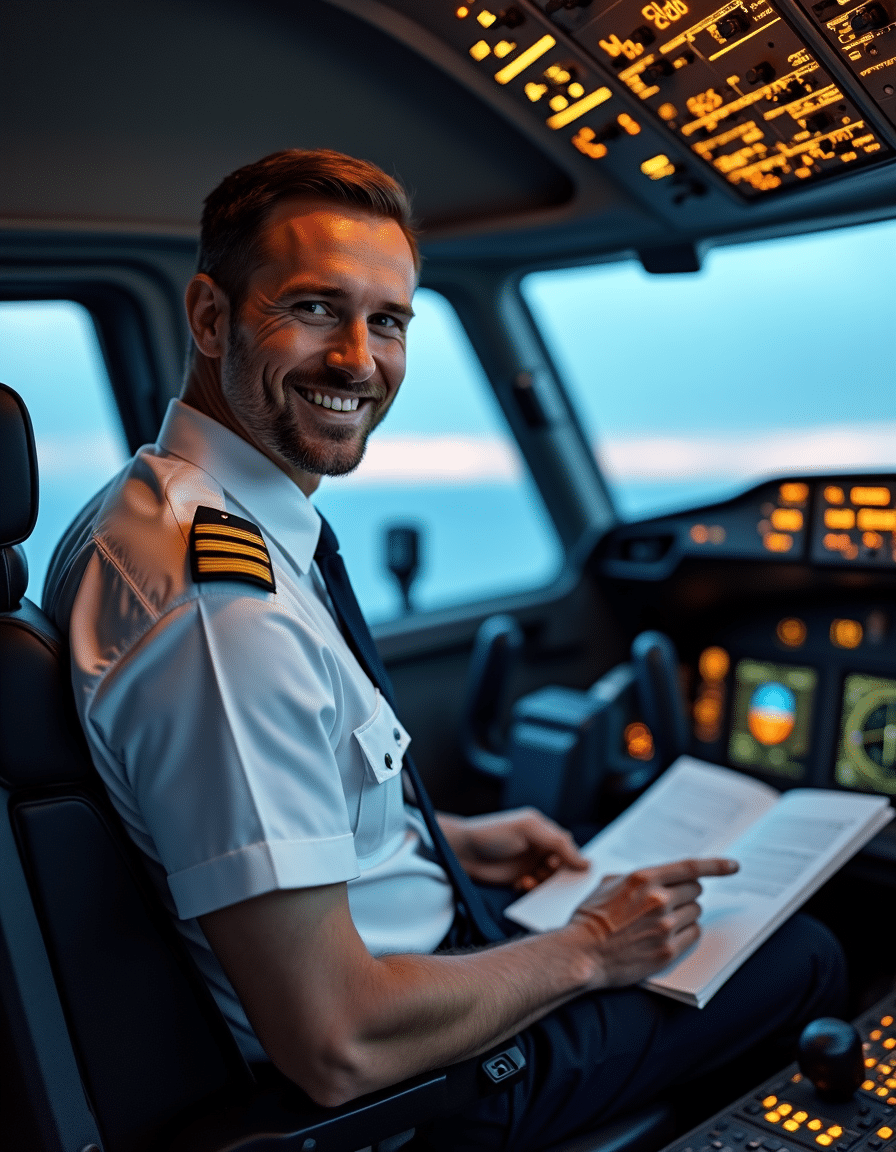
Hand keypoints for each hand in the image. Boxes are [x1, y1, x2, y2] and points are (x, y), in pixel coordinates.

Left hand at [438, 808, 587, 889]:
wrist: (461, 851)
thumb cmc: (492, 833)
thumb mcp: (528, 829)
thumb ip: (557, 843)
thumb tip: (585, 862)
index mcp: (544, 831)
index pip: (570, 847)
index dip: (576, 860)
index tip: (582, 874)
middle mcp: (539, 848)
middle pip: (563, 866)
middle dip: (561, 875)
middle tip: (552, 878)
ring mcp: (529, 865)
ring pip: (551, 880)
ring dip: (545, 883)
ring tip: (530, 879)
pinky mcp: (519, 880)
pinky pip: (537, 890)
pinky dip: (533, 889)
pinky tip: (521, 885)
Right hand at [569, 857, 738, 989]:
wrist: (581, 953)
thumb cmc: (590, 918)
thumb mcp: (608, 885)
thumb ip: (636, 878)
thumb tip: (657, 878)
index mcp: (643, 878)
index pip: (690, 867)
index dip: (716, 865)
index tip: (733, 866)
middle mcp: (658, 899)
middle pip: (695, 891)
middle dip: (687, 895)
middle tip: (671, 903)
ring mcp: (665, 926)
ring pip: (695, 913)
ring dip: (685, 915)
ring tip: (661, 922)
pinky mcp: (668, 950)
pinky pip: (694, 935)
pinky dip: (686, 934)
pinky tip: (668, 936)